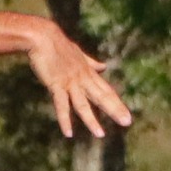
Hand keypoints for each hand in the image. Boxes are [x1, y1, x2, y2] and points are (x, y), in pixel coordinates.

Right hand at [25, 20, 132, 139]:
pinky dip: (65, 120)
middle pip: (101, 97)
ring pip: (83, 104)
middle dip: (115, 110)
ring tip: (100, 134)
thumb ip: (91, 62)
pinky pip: (61, 105)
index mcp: (88, 73)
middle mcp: (82, 79)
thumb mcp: (78, 54)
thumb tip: (104, 66)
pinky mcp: (56, 84)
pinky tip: (68, 133)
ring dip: (91, 120)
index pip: (106, 91)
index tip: (127, 116)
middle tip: (127, 122)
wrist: (43, 36)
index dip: (117, 104)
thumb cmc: (58, 44)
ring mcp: (70, 82)